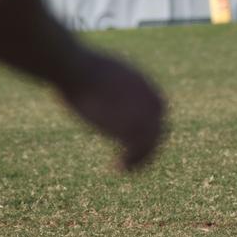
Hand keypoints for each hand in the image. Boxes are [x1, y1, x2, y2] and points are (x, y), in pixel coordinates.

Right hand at [61, 49, 165, 170]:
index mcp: (139, 82)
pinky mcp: (129, 126)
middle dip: (150, 145)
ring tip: (125, 168)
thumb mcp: (98, 71)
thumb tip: (95, 84)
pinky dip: (131, 162)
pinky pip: (138, 149)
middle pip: (160, 126)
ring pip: (152, 141)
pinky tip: (116, 167)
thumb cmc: (77, 68)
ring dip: (141, 158)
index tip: (139, 136)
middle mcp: (145, 96)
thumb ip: (107, 83)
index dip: (152, 124)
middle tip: (135, 159)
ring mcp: (140, 111)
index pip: (157, 107)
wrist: (76, 69)